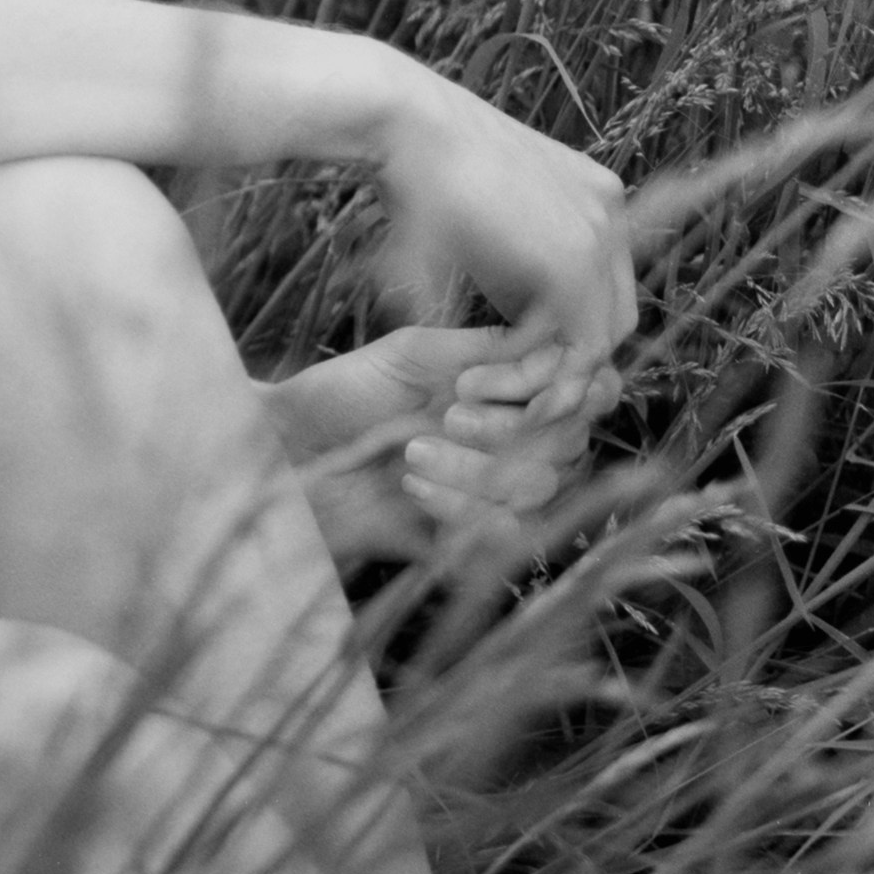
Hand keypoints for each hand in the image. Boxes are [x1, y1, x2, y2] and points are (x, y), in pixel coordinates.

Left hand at [265, 324, 619, 568]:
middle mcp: (512, 440)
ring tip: (411, 453)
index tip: (492, 383)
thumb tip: (553, 335)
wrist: (291, 456)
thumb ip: (485, 347)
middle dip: (511, 428)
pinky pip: (506, 534)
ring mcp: (497, 491)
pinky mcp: (474, 538)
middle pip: (568, 443)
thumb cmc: (345, 393)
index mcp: (506, 390)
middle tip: (448, 414)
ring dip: (478, 470)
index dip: (560, 388)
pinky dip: (462, 510)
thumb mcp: (412, 354)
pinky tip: (412, 490)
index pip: (582, 392)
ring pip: (537, 488)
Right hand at [369, 64, 634, 370]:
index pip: (604, 290)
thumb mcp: (475, 217)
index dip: (563, 333)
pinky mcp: (571, 263)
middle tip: (501, 390)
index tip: (506, 360)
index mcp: (593, 199)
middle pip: (614, 321)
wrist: (402, 122)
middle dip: (561, 367)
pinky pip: (566, 347)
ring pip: (594, 344)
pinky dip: (521, 375)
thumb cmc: (415, 166)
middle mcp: (609, 215)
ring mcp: (598, 237)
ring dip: (538, 383)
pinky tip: (471, 381)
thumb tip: (493, 322)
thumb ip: (502, 262)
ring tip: (478, 397)